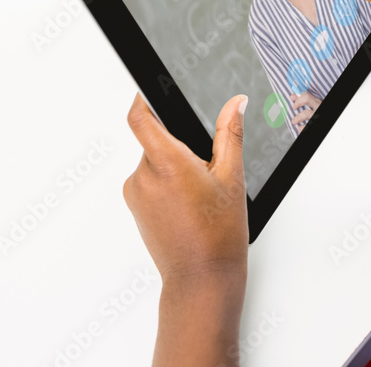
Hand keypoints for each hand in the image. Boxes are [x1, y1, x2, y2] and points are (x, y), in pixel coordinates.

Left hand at [124, 93, 249, 365]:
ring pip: (152, 161)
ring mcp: (135, 193)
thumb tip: (236, 103)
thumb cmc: (219, 235)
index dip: (142, 99)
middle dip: (176, 145)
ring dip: (171, 166)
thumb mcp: (232, 178)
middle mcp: (144, 176)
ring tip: (197, 193)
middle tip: (202, 167)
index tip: (151, 91)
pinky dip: (164, 184)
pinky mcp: (134, 207)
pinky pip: (147, 181)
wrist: (201, 279)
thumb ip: (230, 133)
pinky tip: (186, 204)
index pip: (140, 117)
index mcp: (168, 163)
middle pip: (153, 140)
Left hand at [290, 91, 320, 132]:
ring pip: (306, 113)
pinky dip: (302, 127)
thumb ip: (307, 101)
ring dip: (298, 117)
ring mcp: (317, 115)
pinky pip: (308, 125)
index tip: (292, 97)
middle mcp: (318, 106)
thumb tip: (293, 96)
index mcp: (317, 102)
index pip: (307, 94)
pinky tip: (299, 128)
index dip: (298, 94)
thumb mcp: (315, 106)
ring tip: (294, 121)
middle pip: (307, 99)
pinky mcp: (316, 123)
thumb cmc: (318, 114)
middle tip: (294, 107)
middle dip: (298, 102)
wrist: (330, 129)